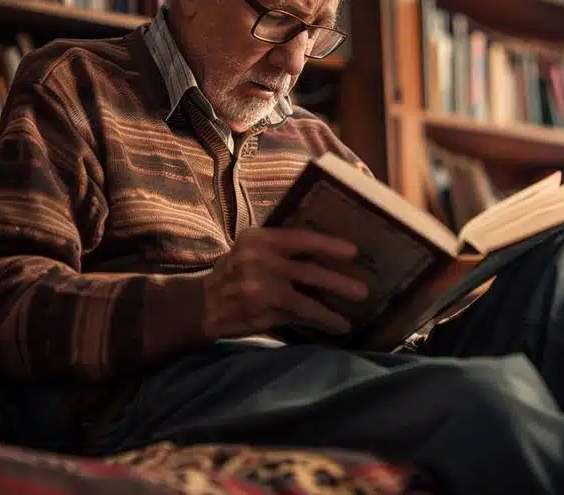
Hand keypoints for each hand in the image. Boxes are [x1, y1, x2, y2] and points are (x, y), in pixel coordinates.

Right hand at [200, 227, 366, 339]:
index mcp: (258, 239)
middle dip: (338, 281)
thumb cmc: (234, 272)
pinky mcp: (260, 312)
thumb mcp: (250, 249)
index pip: (299, 237)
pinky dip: (318, 320)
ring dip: (331, 308)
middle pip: (307, 270)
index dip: (327, 244)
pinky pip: (296, 316)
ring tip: (352, 313)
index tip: (353, 251)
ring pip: (304, 298)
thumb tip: (325, 248)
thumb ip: (279, 246)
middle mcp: (258, 261)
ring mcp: (258, 288)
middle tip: (362, 290)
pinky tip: (336, 325)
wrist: (201, 304)